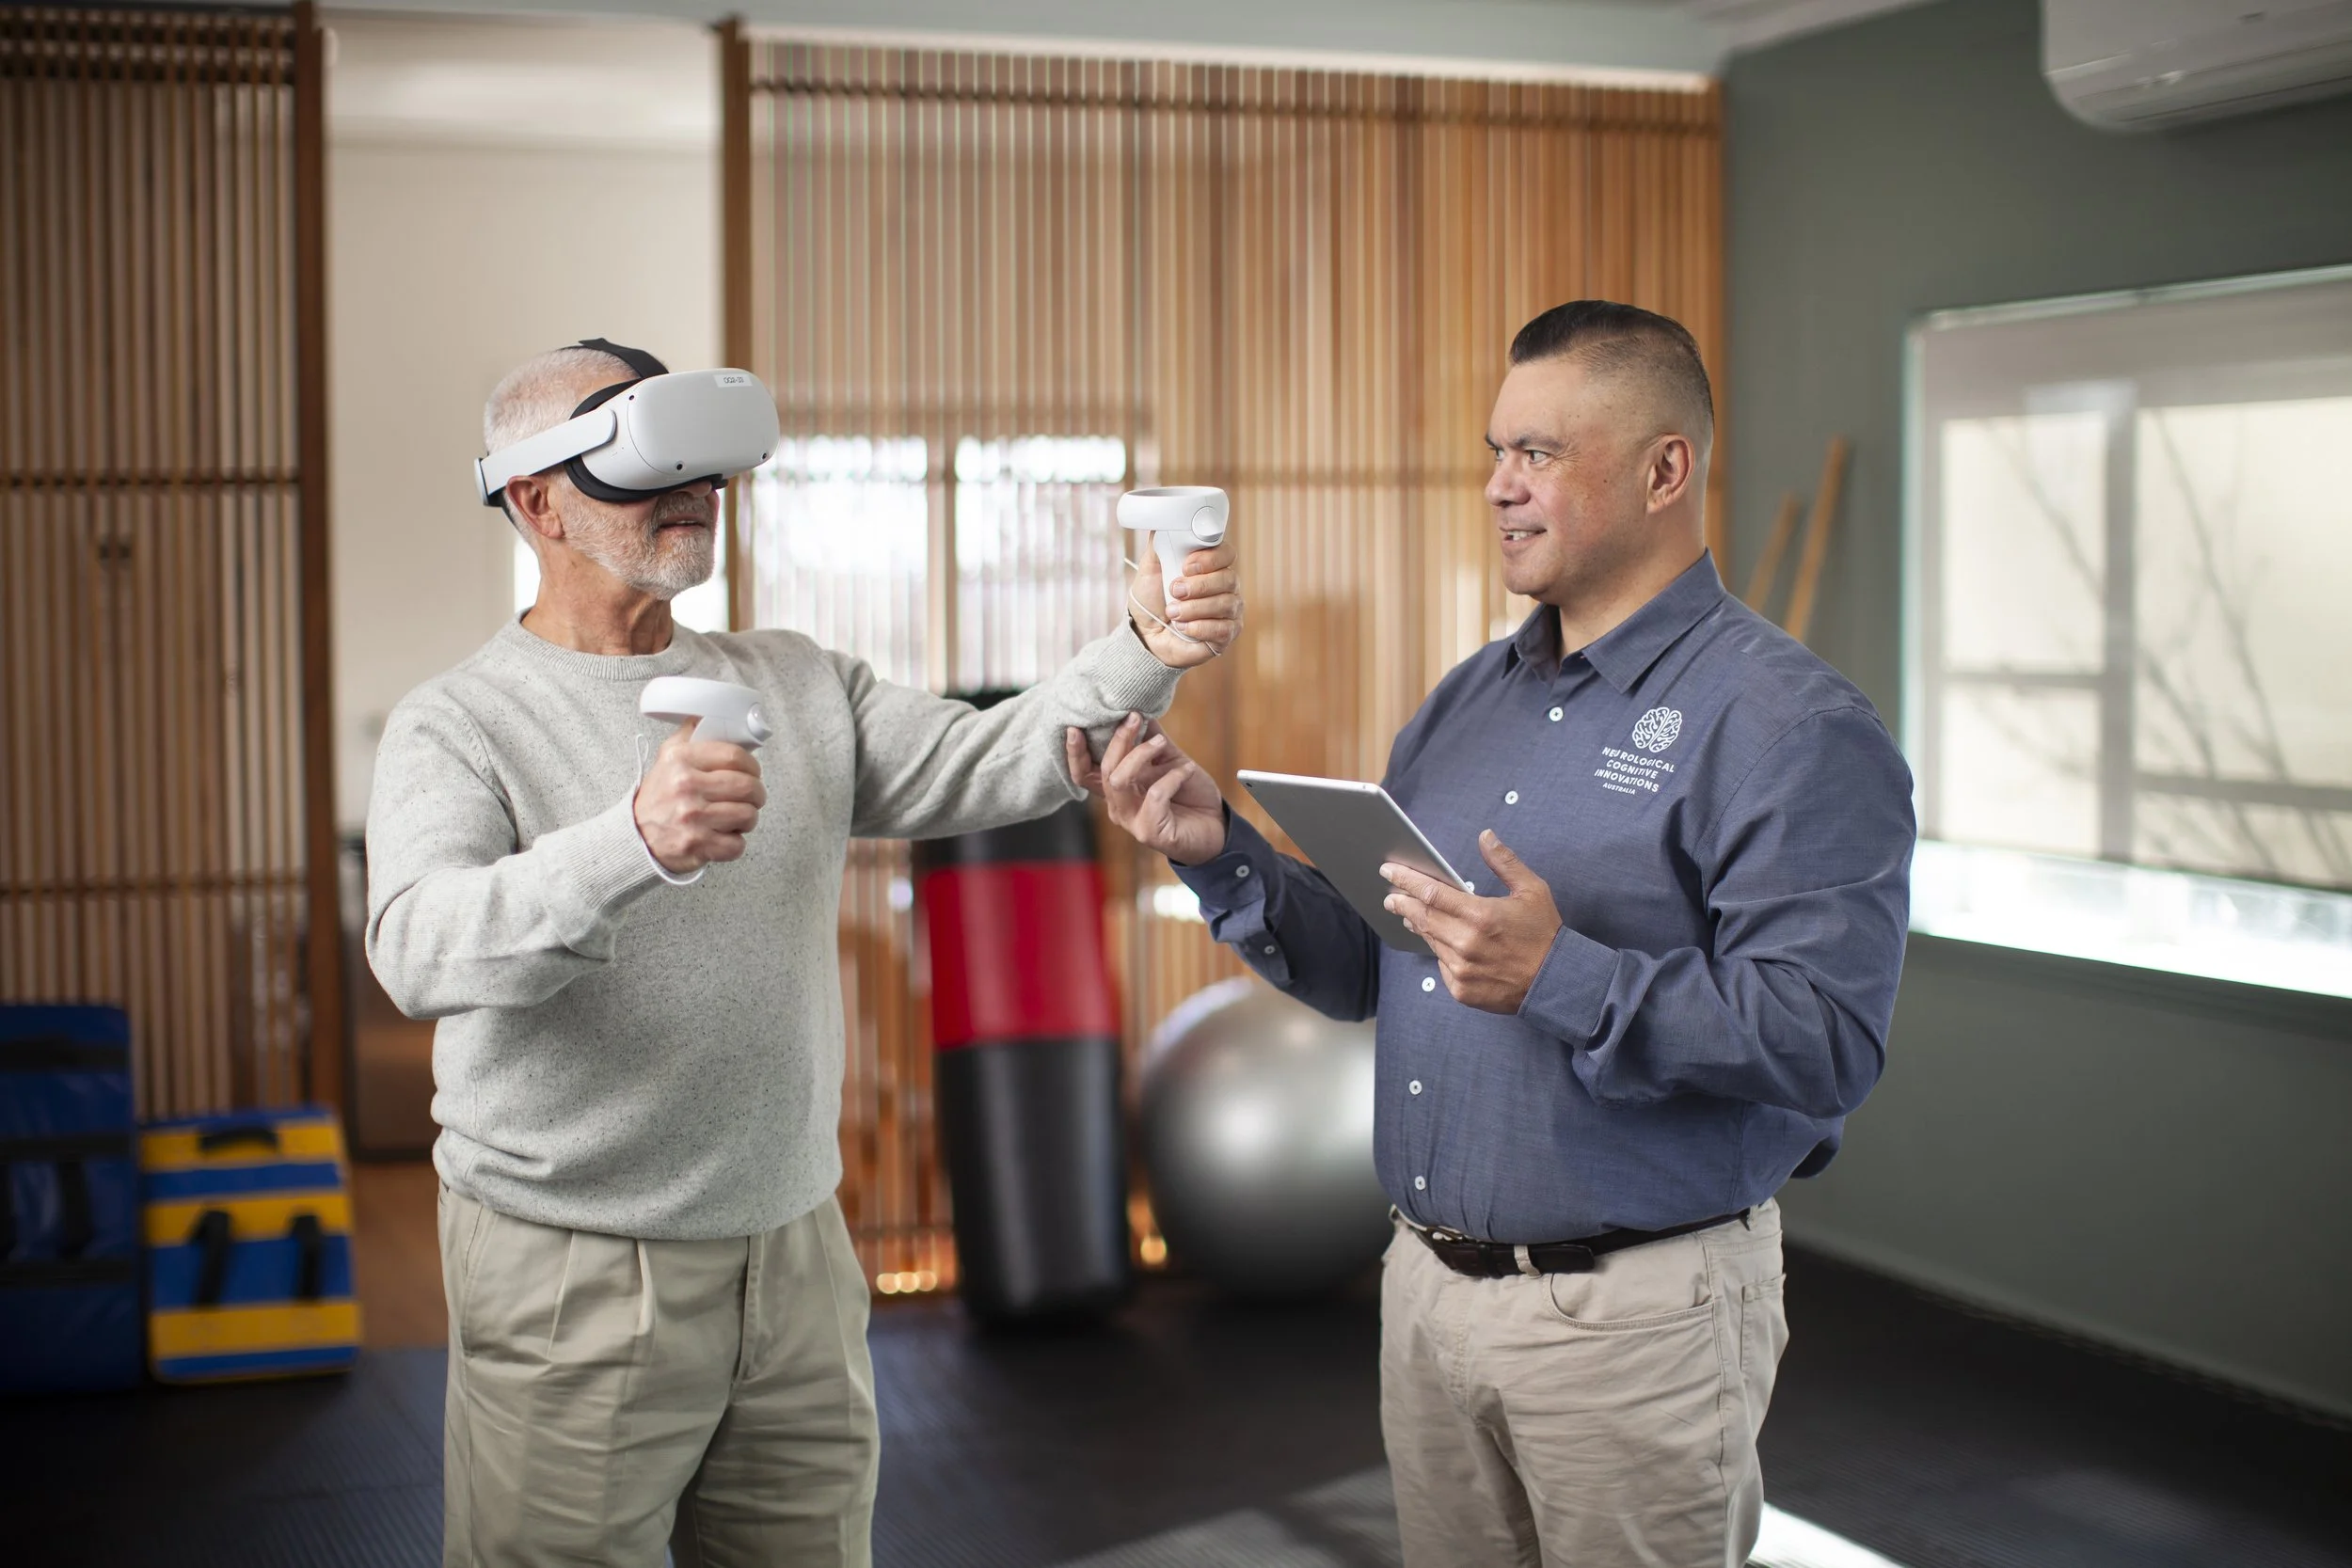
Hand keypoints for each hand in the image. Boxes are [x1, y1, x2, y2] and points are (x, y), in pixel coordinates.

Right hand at [633, 719, 766, 873]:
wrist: (635, 836)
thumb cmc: (659, 797)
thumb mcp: (667, 758)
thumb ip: (689, 735)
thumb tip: (709, 714)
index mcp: (681, 760)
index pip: (734, 756)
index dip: (752, 765)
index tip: (752, 772)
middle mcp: (686, 786)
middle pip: (747, 786)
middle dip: (757, 794)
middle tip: (752, 797)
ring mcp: (692, 818)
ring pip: (748, 815)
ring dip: (748, 818)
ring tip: (737, 817)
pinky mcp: (697, 845)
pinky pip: (737, 844)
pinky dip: (736, 843)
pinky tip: (724, 836)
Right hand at [1064, 714, 1229, 865]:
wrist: (1216, 823)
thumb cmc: (1190, 792)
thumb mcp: (1170, 758)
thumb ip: (1151, 738)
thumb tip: (1138, 709)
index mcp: (1116, 788)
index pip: (1083, 773)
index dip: (1074, 753)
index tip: (1076, 727)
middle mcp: (1118, 806)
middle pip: (1103, 771)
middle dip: (1118, 739)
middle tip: (1135, 717)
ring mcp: (1131, 821)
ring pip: (1119, 781)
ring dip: (1141, 754)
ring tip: (1162, 743)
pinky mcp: (1150, 832)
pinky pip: (1154, 795)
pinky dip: (1172, 776)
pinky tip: (1188, 769)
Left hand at [1129, 540, 1241, 668]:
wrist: (1145, 634)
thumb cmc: (1151, 600)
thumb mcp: (1150, 568)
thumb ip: (1159, 545)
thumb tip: (1161, 520)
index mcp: (1212, 565)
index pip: (1227, 553)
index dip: (1210, 558)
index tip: (1186, 566)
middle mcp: (1226, 586)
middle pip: (1229, 578)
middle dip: (1199, 586)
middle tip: (1174, 591)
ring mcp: (1230, 611)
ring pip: (1226, 604)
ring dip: (1194, 608)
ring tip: (1172, 613)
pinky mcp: (1227, 634)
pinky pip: (1223, 629)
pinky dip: (1199, 628)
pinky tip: (1183, 628)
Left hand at [1381, 830, 1561, 1012]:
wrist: (1556, 983)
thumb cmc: (1545, 934)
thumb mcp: (1532, 891)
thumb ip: (1504, 862)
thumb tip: (1485, 836)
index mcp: (1481, 915)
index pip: (1431, 893)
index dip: (1406, 880)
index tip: (1389, 871)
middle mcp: (1466, 943)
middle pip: (1422, 917)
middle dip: (1402, 903)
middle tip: (1390, 895)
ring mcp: (1461, 969)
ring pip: (1430, 941)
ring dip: (1418, 925)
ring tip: (1409, 914)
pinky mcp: (1461, 989)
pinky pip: (1441, 965)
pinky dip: (1440, 951)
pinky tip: (1442, 943)